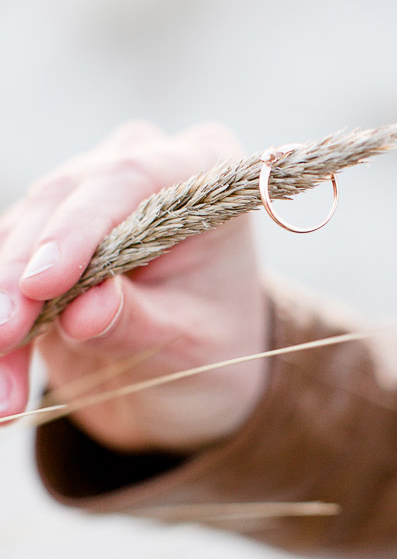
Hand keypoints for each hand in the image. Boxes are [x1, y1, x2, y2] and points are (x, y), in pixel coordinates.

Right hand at [0, 121, 268, 452]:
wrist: (196, 375)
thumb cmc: (214, 348)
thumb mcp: (191, 345)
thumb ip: (136, 322)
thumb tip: (80, 311)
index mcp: (205, 170)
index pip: (132, 179)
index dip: (78, 229)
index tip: (41, 284)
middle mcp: (140, 167)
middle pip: (60, 202)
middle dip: (19, 276)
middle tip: (0, 336)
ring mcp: (84, 195)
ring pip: (17, 238)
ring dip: (1, 315)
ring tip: (2, 391)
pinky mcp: (40, 233)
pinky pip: (2, 271)